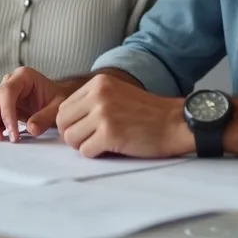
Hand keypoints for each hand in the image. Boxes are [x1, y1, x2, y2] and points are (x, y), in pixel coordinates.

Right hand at [0, 66, 65, 141]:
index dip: (7, 113)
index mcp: (23, 76)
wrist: (55, 100)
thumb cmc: (56, 99)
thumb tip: (31, 129)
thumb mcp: (57, 107)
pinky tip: (1, 138)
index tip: (13, 133)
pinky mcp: (0, 105)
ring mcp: (2, 93)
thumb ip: (45, 117)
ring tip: (0, 141)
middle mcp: (9, 82)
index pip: (6, 92)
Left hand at [56, 74, 192, 158]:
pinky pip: (85, 151)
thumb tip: (64, 121)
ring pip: (71, 138)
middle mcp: (98, 95)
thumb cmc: (147, 113)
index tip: (87, 129)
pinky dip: (96, 154)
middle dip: (73, 135)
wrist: (175, 123)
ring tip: (103, 144)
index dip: (72, 123)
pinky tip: (112, 148)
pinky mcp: (109, 134)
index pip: (63, 107)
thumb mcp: (116, 94)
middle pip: (62, 122)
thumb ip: (91, 101)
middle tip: (92, 140)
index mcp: (98, 83)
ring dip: (84, 146)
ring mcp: (103, 114)